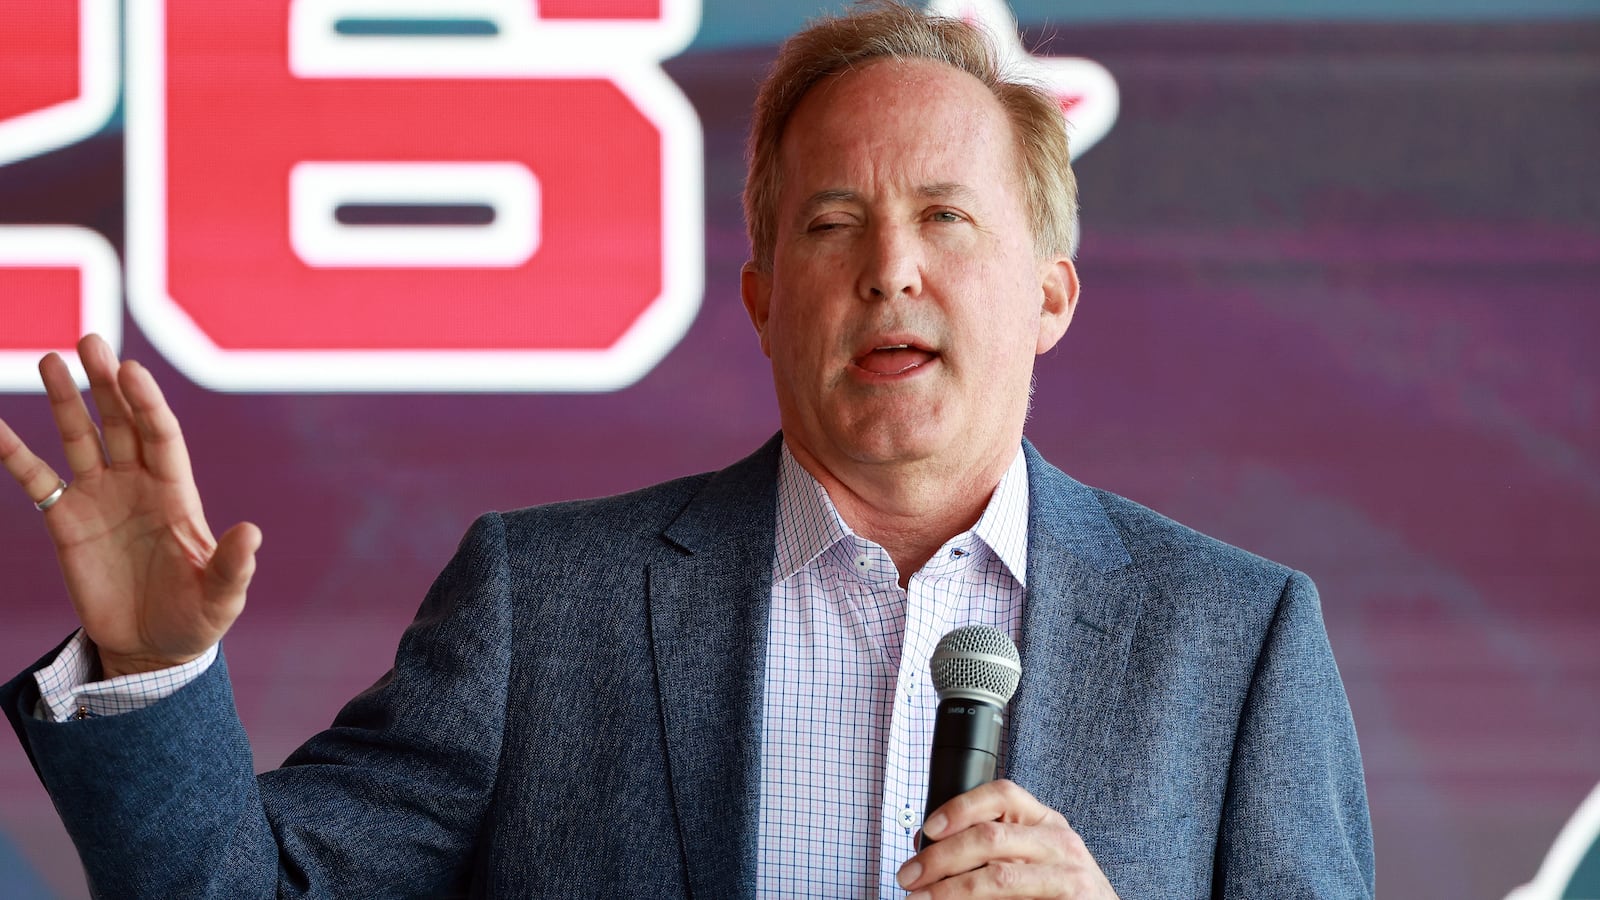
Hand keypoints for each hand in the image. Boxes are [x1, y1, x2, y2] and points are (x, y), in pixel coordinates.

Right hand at [0, 334, 259, 677]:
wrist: (152, 649)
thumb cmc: (196, 619)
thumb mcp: (221, 597)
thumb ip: (232, 565)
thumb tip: (252, 533)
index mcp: (177, 494)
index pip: (161, 435)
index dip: (147, 403)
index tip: (131, 369)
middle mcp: (138, 484)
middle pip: (121, 422)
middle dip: (107, 384)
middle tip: (91, 342)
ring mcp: (100, 498)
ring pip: (81, 436)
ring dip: (65, 400)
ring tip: (52, 359)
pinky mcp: (67, 520)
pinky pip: (36, 478)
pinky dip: (14, 452)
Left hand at [897, 779, 1117, 898]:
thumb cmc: (1058, 888)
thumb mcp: (1026, 856)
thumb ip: (984, 845)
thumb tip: (923, 843)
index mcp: (1043, 820)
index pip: (1001, 794)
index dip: (960, 806)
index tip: (929, 827)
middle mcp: (1057, 841)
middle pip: (990, 836)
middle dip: (940, 857)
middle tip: (909, 876)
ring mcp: (1068, 874)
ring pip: (998, 876)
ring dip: (950, 890)